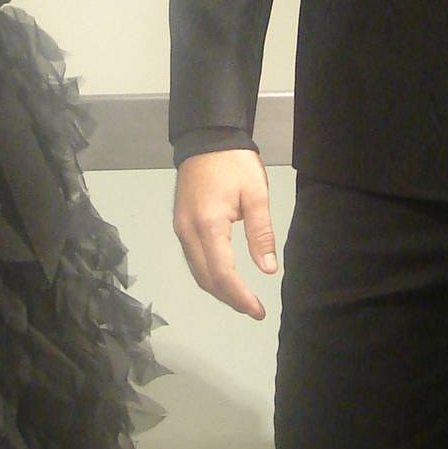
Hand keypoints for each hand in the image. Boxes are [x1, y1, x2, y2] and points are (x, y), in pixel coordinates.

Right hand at [174, 149, 277, 318]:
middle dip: (229, 298)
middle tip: (253, 309)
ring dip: (218, 289)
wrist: (206, 138)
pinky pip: (193, 259)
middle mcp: (188, 232)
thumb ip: (260, 232)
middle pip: (206, 279)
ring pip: (197, 271)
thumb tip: (267, 269)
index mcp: (208, 225)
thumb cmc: (234, 163)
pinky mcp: (180, 224)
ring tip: (242, 298)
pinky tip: (225, 277)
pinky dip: (209, 275)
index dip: (239, 297)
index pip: (222, 274)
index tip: (258, 310)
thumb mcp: (256, 194)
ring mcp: (180, 229)